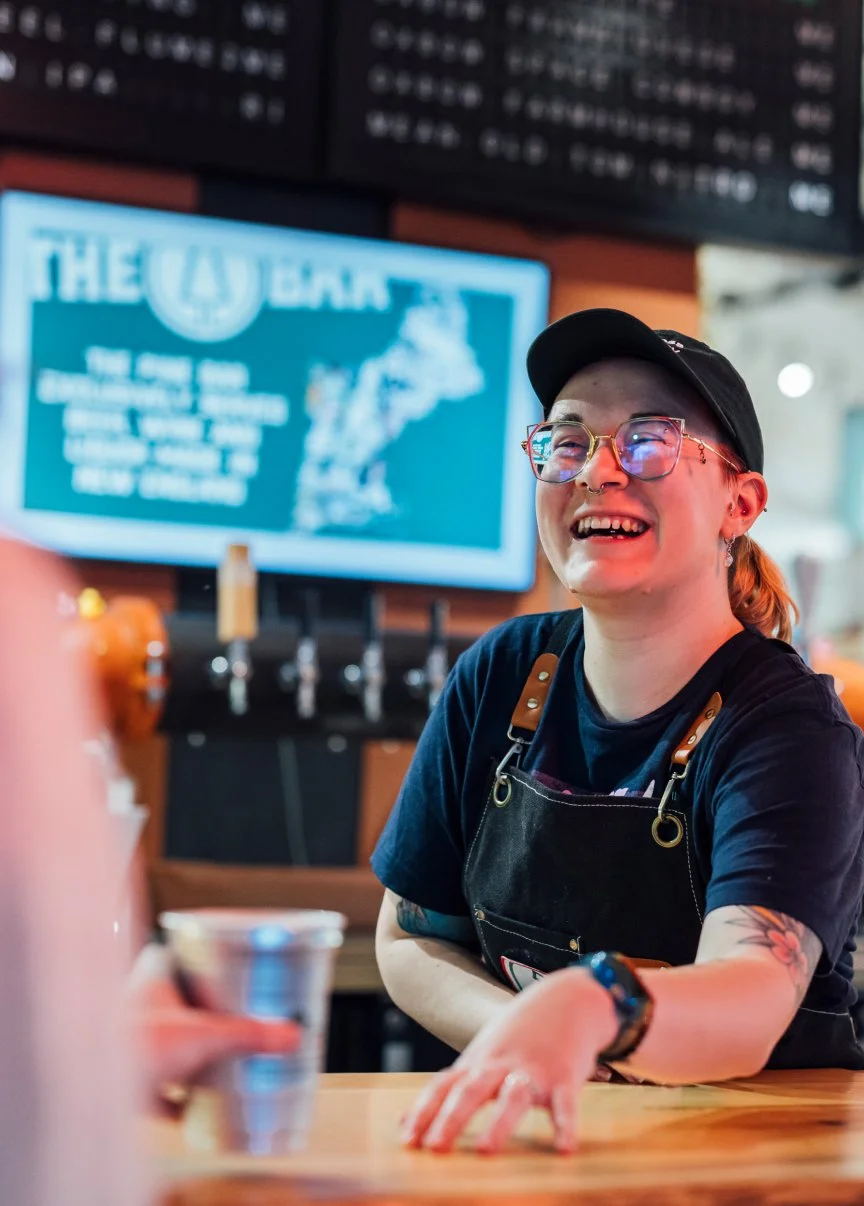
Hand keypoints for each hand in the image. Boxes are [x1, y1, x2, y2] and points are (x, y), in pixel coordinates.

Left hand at [129, 943, 300, 1109]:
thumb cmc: (135, 1044)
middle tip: (224, 1014)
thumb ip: (248, 1035)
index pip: (169, 955)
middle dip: (195, 1010)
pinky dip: (172, 1099)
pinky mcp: (126, 1080)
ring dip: (183, 1052)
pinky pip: (154, 1088)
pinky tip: (190, 1111)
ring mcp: (129, 1043)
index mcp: (151, 978)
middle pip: (171, 1001)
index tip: (215, 962)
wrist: (93, 1086)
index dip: (189, 958)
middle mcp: (135, 1006)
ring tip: (214, 1059)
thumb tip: (288, 1035)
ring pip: (160, 1042)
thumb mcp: (205, 1035)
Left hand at [400, 967, 616, 1154]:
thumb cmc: (519, 1033)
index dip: (423, 1112)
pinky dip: (565, 1126)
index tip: (407, 1141)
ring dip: (499, 1124)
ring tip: (485, 1152)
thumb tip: (405, 1122)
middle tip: (434, 1148)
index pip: (443, 1086)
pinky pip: (565, 1103)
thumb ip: (449, 1087)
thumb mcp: (481, 1053)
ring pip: (513, 1097)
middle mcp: (501, 1065)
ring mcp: (533, 1070)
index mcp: (478, 1062)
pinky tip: (563, 1149)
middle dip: (451, 1119)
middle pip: (471, 1091)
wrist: (566, 997)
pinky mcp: (565, 1076)